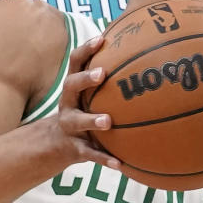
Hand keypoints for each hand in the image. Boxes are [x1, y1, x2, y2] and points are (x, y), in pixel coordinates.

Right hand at [53, 35, 120, 170]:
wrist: (59, 144)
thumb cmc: (85, 110)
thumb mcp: (91, 93)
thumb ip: (111, 76)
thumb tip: (144, 51)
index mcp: (74, 86)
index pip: (76, 61)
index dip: (86, 49)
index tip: (102, 38)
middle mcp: (68, 103)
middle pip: (70, 85)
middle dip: (85, 78)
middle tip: (102, 74)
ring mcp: (69, 126)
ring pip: (77, 120)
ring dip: (92, 119)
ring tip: (107, 121)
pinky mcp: (74, 148)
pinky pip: (89, 154)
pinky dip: (104, 158)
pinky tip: (119, 164)